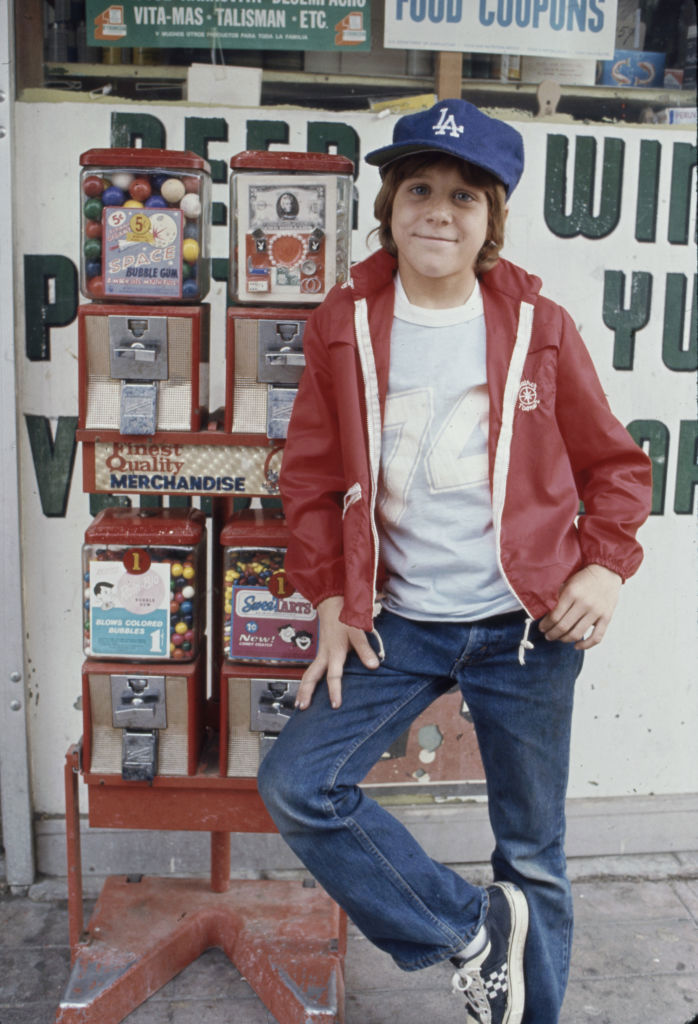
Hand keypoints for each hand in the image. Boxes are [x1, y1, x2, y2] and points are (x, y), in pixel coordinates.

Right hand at [295, 595, 379, 709]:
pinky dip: (307, 681)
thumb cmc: (345, 617)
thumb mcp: (357, 631)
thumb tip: (374, 665)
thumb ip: (365, 649)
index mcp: (334, 652)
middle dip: (306, 692)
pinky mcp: (321, 653)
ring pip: (308, 674)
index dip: (334, 691)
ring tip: (299, 703)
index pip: (333, 676)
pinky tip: (307, 689)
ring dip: (303, 688)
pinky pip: (311, 669)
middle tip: (302, 707)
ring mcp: (320, 654)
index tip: (335, 704)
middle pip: (311, 677)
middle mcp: (324, 655)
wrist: (332, 603)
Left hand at [539, 565, 621, 649]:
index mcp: (572, 593)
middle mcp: (584, 603)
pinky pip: (596, 637)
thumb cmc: (584, 577)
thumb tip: (545, 614)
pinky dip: (586, 645)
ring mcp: (596, 612)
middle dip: (552, 634)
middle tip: (547, 635)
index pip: (554, 616)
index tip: (542, 627)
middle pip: (563, 627)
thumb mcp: (568, 582)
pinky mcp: (606, 618)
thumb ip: (558, 597)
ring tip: (558, 639)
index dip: (546, 625)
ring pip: (577, 634)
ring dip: (564, 639)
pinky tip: (576, 646)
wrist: (606, 571)